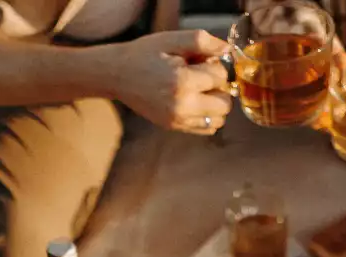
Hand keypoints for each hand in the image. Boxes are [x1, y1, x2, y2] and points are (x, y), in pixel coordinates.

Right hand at [106, 30, 232, 134]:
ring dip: (215, 104)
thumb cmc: (145, 54)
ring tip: (199, 91)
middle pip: (225, 103)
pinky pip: (206, 128)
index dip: (214, 65)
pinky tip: (195, 102)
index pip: (220, 77)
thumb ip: (203, 42)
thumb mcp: (172, 39)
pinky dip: (208, 116)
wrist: (118, 74)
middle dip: (219, 88)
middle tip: (202, 77)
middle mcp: (181, 106)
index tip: (199, 61)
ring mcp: (177, 120)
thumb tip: (228, 51)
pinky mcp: (174, 127)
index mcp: (182, 82)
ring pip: (219, 119)